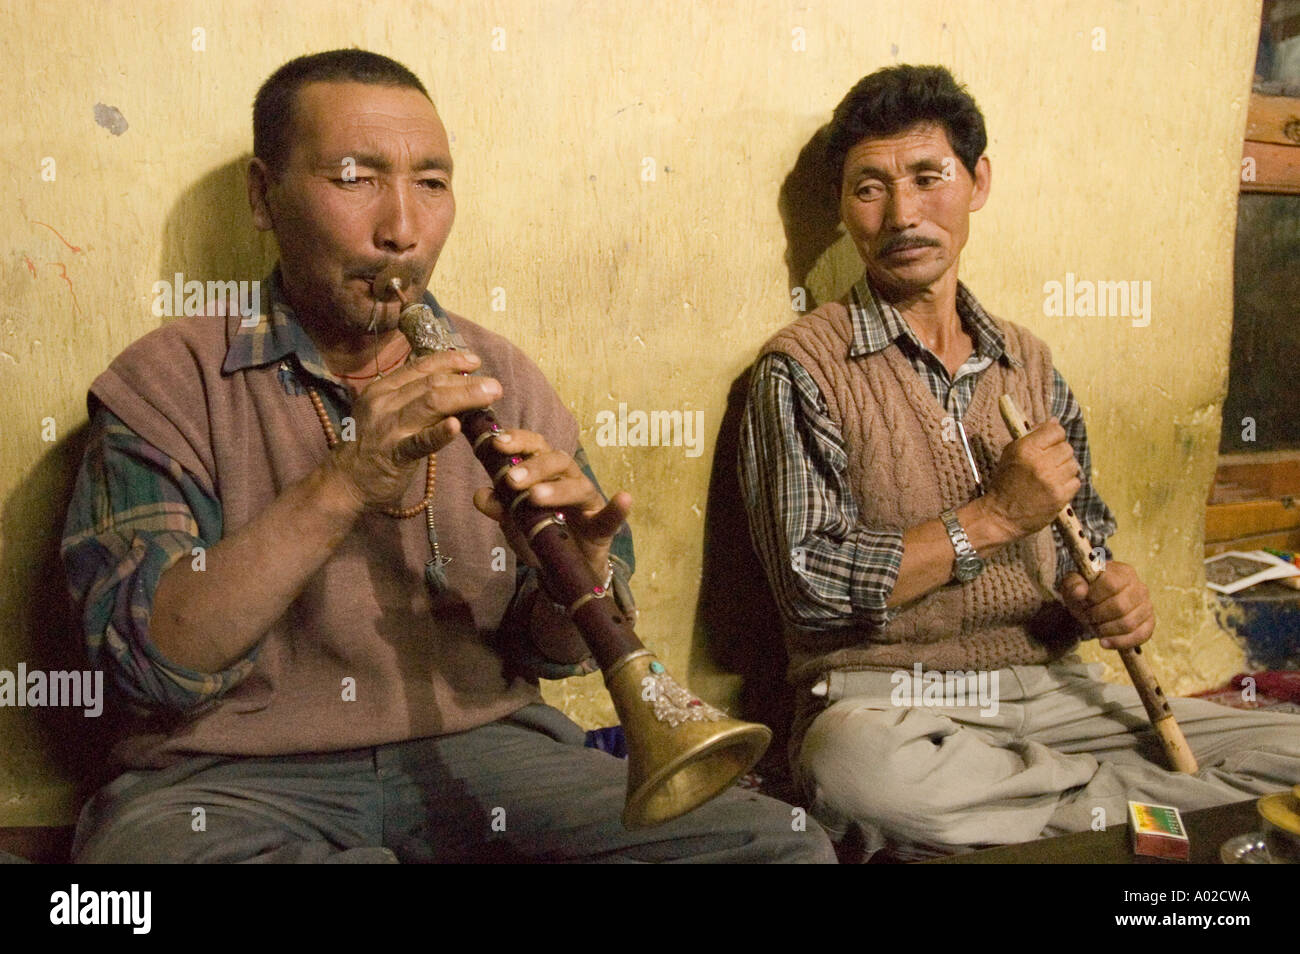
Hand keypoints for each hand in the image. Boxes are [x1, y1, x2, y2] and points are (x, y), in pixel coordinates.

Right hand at [328, 349, 500, 509]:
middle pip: (431, 383)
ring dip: (464, 396)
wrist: (344, 482)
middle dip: (466, 380)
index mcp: (384, 389)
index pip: (421, 367)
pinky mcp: (392, 455)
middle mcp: (384, 402)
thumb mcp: (388, 413)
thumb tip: (454, 386)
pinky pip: (418, 442)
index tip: (474, 361)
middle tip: (494, 384)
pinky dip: (438, 434)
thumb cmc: (372, 447)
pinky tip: (455, 427)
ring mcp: (388, 428)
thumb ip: (415, 399)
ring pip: (430, 403)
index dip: (450, 361)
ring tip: (489, 394)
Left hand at [471, 429, 630, 579]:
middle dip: (533, 466)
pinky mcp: (602, 527)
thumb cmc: (540, 533)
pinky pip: (611, 517)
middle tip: (512, 480)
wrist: (565, 567)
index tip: (496, 443)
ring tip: (534, 497)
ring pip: (577, 486)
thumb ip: (500, 509)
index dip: (518, 440)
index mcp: (545, 472)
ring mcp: (587, 502)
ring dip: (557, 489)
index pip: (534, 446)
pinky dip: (618, 508)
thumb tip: (481, 495)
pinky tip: (624, 499)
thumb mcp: (514, 523)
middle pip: (556, 460)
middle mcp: (568, 479)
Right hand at [981, 418, 1080, 539]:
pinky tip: (1054, 488)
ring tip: (1050, 478)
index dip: (1054, 437)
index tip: (1048, 445)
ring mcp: (1052, 480)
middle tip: (1047, 465)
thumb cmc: (1004, 483)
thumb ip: (1031, 436)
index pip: (1056, 431)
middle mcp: (1040, 462)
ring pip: (1073, 465)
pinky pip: (1076, 482)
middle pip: (1067, 447)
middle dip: (1059, 455)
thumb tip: (1054, 422)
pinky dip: (1067, 485)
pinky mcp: (1060, 496)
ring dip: (1064, 470)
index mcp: (1026, 449)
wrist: (1001, 516)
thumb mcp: (1010, 454)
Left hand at [1058, 561, 1153, 649]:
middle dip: (1098, 616)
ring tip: (1094, 627)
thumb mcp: (1073, 584)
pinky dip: (1120, 642)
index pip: (1111, 585)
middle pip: (1120, 606)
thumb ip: (1073, 584)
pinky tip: (1104, 643)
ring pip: (1129, 623)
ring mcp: (1147, 605)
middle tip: (1087, 617)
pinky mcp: (1149, 622)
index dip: (1094, 597)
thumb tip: (1080, 591)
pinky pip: (1141, 636)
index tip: (1083, 602)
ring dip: (1106, 630)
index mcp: (1122, 572)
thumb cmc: (1085, 591)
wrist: (1096, 603)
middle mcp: (1139, 587)